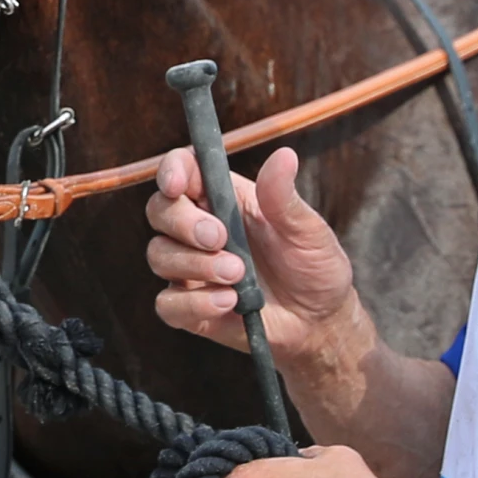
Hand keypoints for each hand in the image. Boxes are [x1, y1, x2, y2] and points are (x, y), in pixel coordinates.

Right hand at [147, 144, 361, 369]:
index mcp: (225, 197)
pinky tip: (228, 303)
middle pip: (159, 210)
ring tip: (237, 275)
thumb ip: (284, 198)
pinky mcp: (190, 307)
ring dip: (194, 264)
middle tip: (219, 238)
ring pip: (158, 255)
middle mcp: (200, 229)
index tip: (176, 184)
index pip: (183, 170)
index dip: (171, 170)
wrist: (319, 321)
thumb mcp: (308, 230)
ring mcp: (191, 269)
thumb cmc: (314, 267)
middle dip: (182, 222)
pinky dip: (193, 303)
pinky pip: (167, 304)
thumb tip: (284, 156)